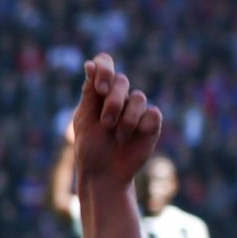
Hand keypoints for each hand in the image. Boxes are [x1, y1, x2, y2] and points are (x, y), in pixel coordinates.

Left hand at [70, 52, 162, 186]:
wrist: (104, 174)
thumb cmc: (90, 148)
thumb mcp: (84, 120)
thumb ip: (90, 93)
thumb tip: (90, 63)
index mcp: (99, 93)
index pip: (105, 64)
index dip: (105, 69)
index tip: (100, 88)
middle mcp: (119, 96)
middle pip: (121, 81)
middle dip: (112, 103)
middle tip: (105, 124)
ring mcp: (136, 108)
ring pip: (137, 97)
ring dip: (125, 119)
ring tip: (117, 136)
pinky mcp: (151, 122)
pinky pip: (151, 113)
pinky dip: (140, 126)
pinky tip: (132, 137)